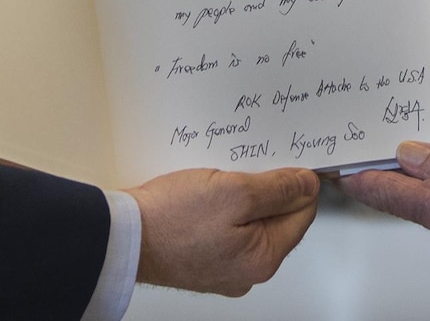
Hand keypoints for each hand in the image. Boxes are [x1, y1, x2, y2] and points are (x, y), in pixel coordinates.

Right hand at [127, 166, 320, 295]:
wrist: (122, 236)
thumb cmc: (171, 219)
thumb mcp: (234, 192)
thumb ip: (277, 189)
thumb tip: (307, 184)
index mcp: (262, 259)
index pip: (302, 214)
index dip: (298, 182)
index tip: (287, 160)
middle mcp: (246, 270)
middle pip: (276, 217)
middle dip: (266, 188)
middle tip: (246, 165)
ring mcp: (222, 265)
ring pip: (248, 219)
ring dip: (240, 194)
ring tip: (220, 177)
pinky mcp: (201, 255)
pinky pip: (224, 225)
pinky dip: (219, 206)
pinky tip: (203, 190)